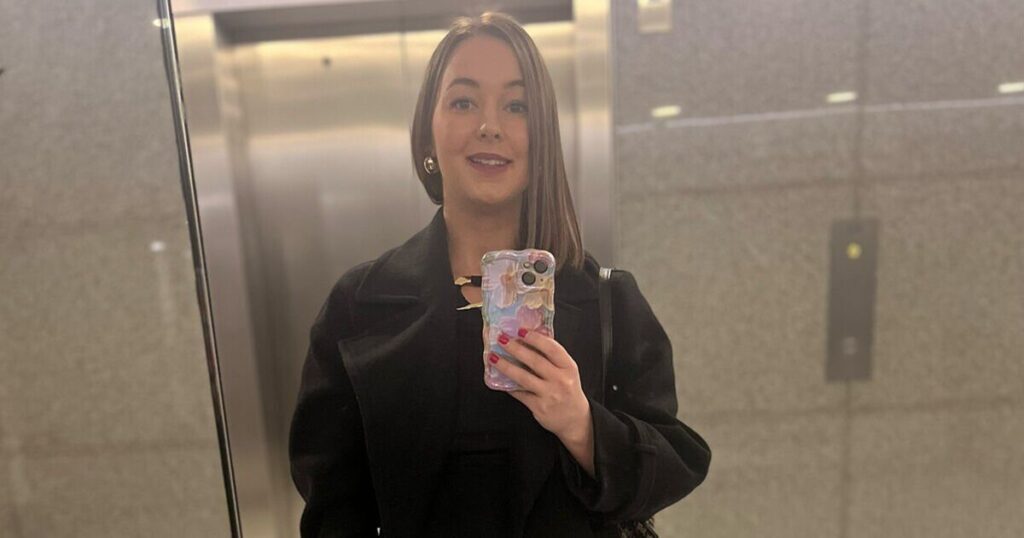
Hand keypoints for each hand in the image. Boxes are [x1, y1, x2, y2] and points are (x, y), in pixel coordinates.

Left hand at [489, 329, 594, 474]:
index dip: (536, 338)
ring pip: (523, 377)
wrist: (575, 419)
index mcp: (569, 367)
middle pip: (535, 361)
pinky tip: (498, 378)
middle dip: (516, 348)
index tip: (521, 331)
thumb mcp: (567, 371)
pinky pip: (519, 393)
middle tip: (502, 339)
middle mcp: (561, 380)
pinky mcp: (539, 407)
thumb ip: (552, 356)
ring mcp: (550, 395)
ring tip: (493, 357)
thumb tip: (532, 336)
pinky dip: (508, 385)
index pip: (552, 349)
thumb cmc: (568, 389)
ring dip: (506, 366)